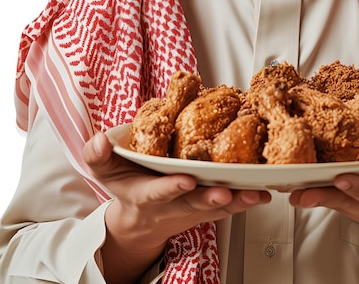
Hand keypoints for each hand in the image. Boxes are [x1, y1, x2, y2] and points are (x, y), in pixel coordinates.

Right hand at [83, 131, 270, 283]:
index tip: (184, 180)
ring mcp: (191, 208)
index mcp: (145, 193)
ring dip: (234, 202)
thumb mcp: (104, 170)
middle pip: (192, 203)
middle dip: (208, 198)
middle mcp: (171, 204)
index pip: (156, 192)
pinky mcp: (207, 209)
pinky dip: (243, 201)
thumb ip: (98, 155)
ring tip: (254, 194)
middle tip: (225, 192)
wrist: (139, 219)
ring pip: (215, 208)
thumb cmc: (126, 185)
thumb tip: (99, 140)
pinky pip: (227, 207)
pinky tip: (260, 192)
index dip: (169, 188)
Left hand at [289, 123, 358, 273]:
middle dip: (321, 195)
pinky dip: (301, 182)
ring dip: (304, 190)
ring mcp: (349, 201)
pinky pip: (318, 190)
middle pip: (340, 199)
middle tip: (300, 189)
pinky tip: (282, 171)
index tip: (343, 180)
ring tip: (282, 180)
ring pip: (324, 197)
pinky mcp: (337, 196)